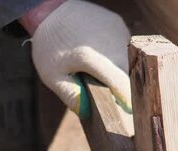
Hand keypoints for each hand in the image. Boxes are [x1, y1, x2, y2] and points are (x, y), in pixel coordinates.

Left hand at [28, 0, 130, 117]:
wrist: (50, 10)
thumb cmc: (50, 46)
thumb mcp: (52, 75)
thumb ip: (70, 95)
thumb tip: (86, 112)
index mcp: (92, 58)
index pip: (121, 84)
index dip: (126, 100)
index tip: (128, 112)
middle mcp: (110, 42)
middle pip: (127, 73)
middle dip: (120, 85)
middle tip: (107, 92)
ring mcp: (116, 30)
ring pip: (128, 59)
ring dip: (119, 69)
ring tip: (99, 70)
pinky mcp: (118, 23)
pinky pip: (124, 46)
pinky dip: (116, 54)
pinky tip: (101, 54)